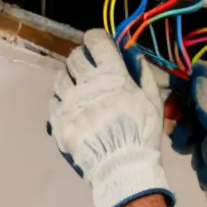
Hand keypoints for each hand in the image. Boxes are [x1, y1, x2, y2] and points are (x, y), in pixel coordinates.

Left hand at [47, 29, 173, 206]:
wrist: (121, 167)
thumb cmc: (141, 134)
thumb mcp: (153, 102)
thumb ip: (145, 75)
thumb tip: (136, 55)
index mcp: (111, 75)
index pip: (96, 42)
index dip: (95, 39)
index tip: (97, 44)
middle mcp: (86, 83)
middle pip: (74, 57)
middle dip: (81, 58)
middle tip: (87, 67)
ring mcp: (69, 101)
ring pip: (60, 77)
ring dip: (69, 78)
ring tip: (76, 87)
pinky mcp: (58, 119)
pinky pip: (53, 100)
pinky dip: (60, 99)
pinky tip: (69, 106)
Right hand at [169, 61, 206, 206]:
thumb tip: (199, 81)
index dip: (202, 72)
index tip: (182, 73)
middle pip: (200, 90)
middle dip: (185, 102)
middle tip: (173, 111)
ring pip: (188, 108)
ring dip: (181, 123)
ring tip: (185, 139)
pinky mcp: (202, 134)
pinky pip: (185, 125)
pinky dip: (182, 136)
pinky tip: (187, 149)